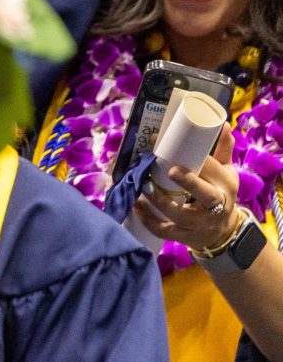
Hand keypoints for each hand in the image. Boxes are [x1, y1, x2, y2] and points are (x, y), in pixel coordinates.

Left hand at [137, 128, 242, 255]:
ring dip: (159, 200)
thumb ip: (221, 150)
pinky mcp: (185, 236)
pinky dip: (148, 220)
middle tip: (170, 169)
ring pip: (180, 215)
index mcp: (224, 185)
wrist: (223, 232)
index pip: (211, 168)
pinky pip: (165, 231)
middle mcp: (216, 206)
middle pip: (206, 195)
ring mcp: (200, 224)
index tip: (163, 141)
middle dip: (189, 182)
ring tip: (143, 185)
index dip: (192, 155)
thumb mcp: (226, 173)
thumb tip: (224, 125)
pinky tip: (136, 206)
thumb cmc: (219, 194)